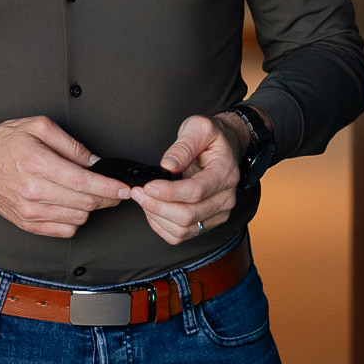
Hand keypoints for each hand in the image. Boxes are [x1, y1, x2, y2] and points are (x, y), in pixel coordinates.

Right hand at [0, 116, 130, 237]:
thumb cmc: (3, 143)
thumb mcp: (38, 127)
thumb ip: (71, 144)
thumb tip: (95, 162)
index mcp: (37, 163)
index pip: (84, 183)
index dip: (109, 188)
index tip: (124, 189)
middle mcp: (33, 191)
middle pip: (84, 204)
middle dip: (106, 199)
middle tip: (113, 191)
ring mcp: (29, 211)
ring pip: (77, 219)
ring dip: (89, 209)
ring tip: (88, 195)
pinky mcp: (26, 223)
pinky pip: (63, 231)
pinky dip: (73, 221)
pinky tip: (70, 206)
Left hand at [128, 113, 245, 245]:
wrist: (226, 148)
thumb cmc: (212, 138)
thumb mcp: (198, 128)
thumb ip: (183, 146)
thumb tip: (168, 165)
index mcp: (225, 174)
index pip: (196, 191)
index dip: (168, 192)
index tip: (147, 186)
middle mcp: (225, 198)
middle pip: (188, 215)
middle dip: (156, 206)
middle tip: (137, 192)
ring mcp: (217, 213)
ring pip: (183, 229)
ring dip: (157, 217)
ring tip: (142, 199)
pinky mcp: (207, 222)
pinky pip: (181, 235)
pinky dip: (162, 227)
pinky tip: (152, 211)